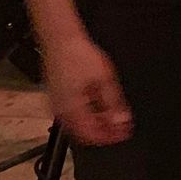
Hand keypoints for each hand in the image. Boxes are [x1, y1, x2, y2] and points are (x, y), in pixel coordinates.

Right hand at [45, 31, 132, 145]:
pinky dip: (88, 116)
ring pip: (78, 125)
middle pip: (84, 133)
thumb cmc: (79, 56)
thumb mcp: (105, 80)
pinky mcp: (57, 98)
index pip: (91, 136)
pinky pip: (72, 115)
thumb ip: (114, 103)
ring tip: (114, 118)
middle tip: (121, 127)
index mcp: (71, 111)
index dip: (110, 138)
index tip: (124, 134)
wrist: (62, 41)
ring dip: (97, 124)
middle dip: (104, 132)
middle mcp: (61, 112)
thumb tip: (122, 121)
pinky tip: (99, 109)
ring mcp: (57, 105)